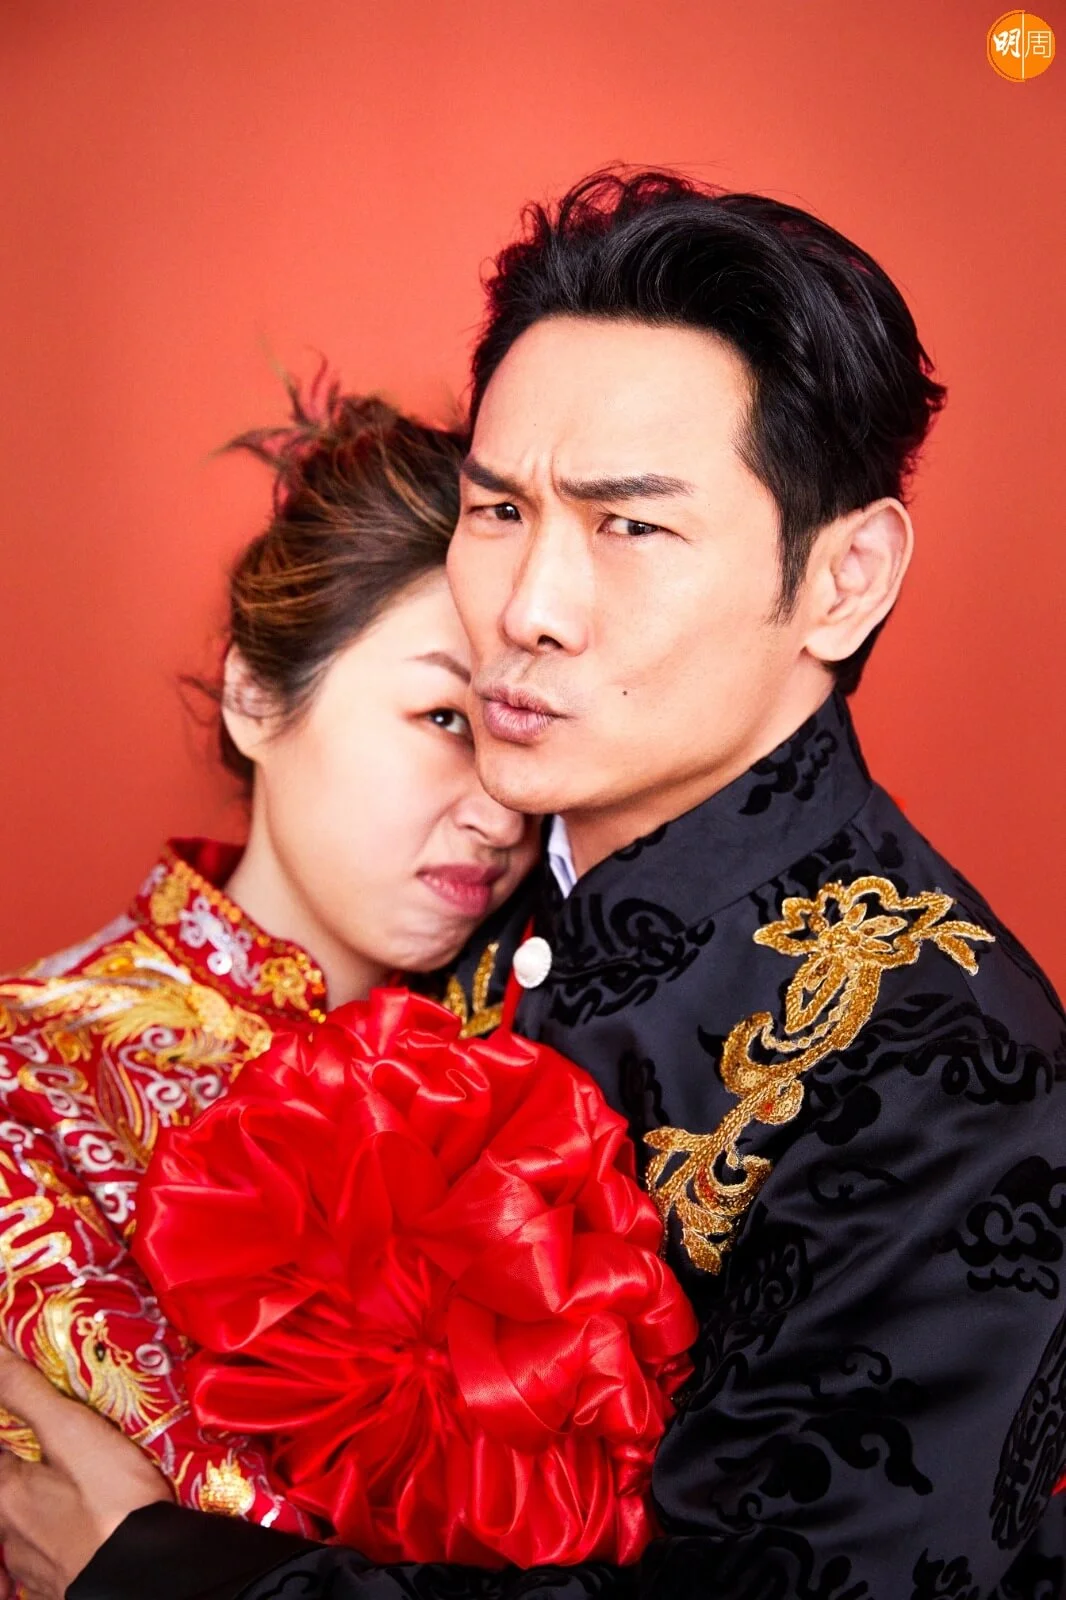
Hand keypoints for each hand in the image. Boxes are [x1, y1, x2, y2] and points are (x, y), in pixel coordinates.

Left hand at [0, 1348, 170, 1599]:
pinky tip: (84, 1532)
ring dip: (41, 1508)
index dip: (9, 1432)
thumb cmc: (109, 1502)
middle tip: (59, 1454)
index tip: (26, 1424)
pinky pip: (49, 1557)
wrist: (146, 1580)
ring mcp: (33, 1567)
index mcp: (5, 1494)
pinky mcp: (59, 1589)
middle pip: (6, 1492)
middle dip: (24, 1472)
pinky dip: (59, 1540)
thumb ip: (27, 1392)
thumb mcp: (72, 1433)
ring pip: (24, 1527)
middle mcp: (9, 1534)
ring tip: (76, 1491)